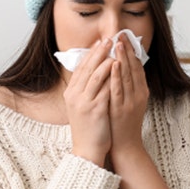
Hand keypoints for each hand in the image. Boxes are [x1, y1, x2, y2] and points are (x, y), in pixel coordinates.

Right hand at [65, 39, 113, 165]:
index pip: (80, 68)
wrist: (87, 149)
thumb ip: (86, 90)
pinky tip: (118, 66)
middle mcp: (75, 95)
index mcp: (71, 93)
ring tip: (114, 48)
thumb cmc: (89, 127)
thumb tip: (96, 72)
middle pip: (86, 68)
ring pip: (94, 75)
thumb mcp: (82, 105)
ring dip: (105, 59)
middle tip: (108, 38)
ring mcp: (84, 102)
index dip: (90, 53)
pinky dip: (110, 76)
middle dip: (98, 52)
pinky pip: (104, 88)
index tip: (99, 42)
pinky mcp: (95, 109)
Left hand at [108, 37, 149, 163]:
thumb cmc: (123, 123)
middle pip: (134, 68)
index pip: (138, 67)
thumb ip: (127, 85)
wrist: (125, 145)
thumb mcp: (129, 101)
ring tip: (118, 44)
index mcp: (142, 91)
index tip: (126, 37)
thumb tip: (121, 68)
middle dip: (128, 50)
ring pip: (127, 76)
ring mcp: (131, 102)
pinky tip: (113, 65)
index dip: (132, 51)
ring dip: (123, 58)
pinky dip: (117, 76)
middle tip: (122, 34)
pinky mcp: (122, 109)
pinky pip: (119, 89)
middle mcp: (139, 94)